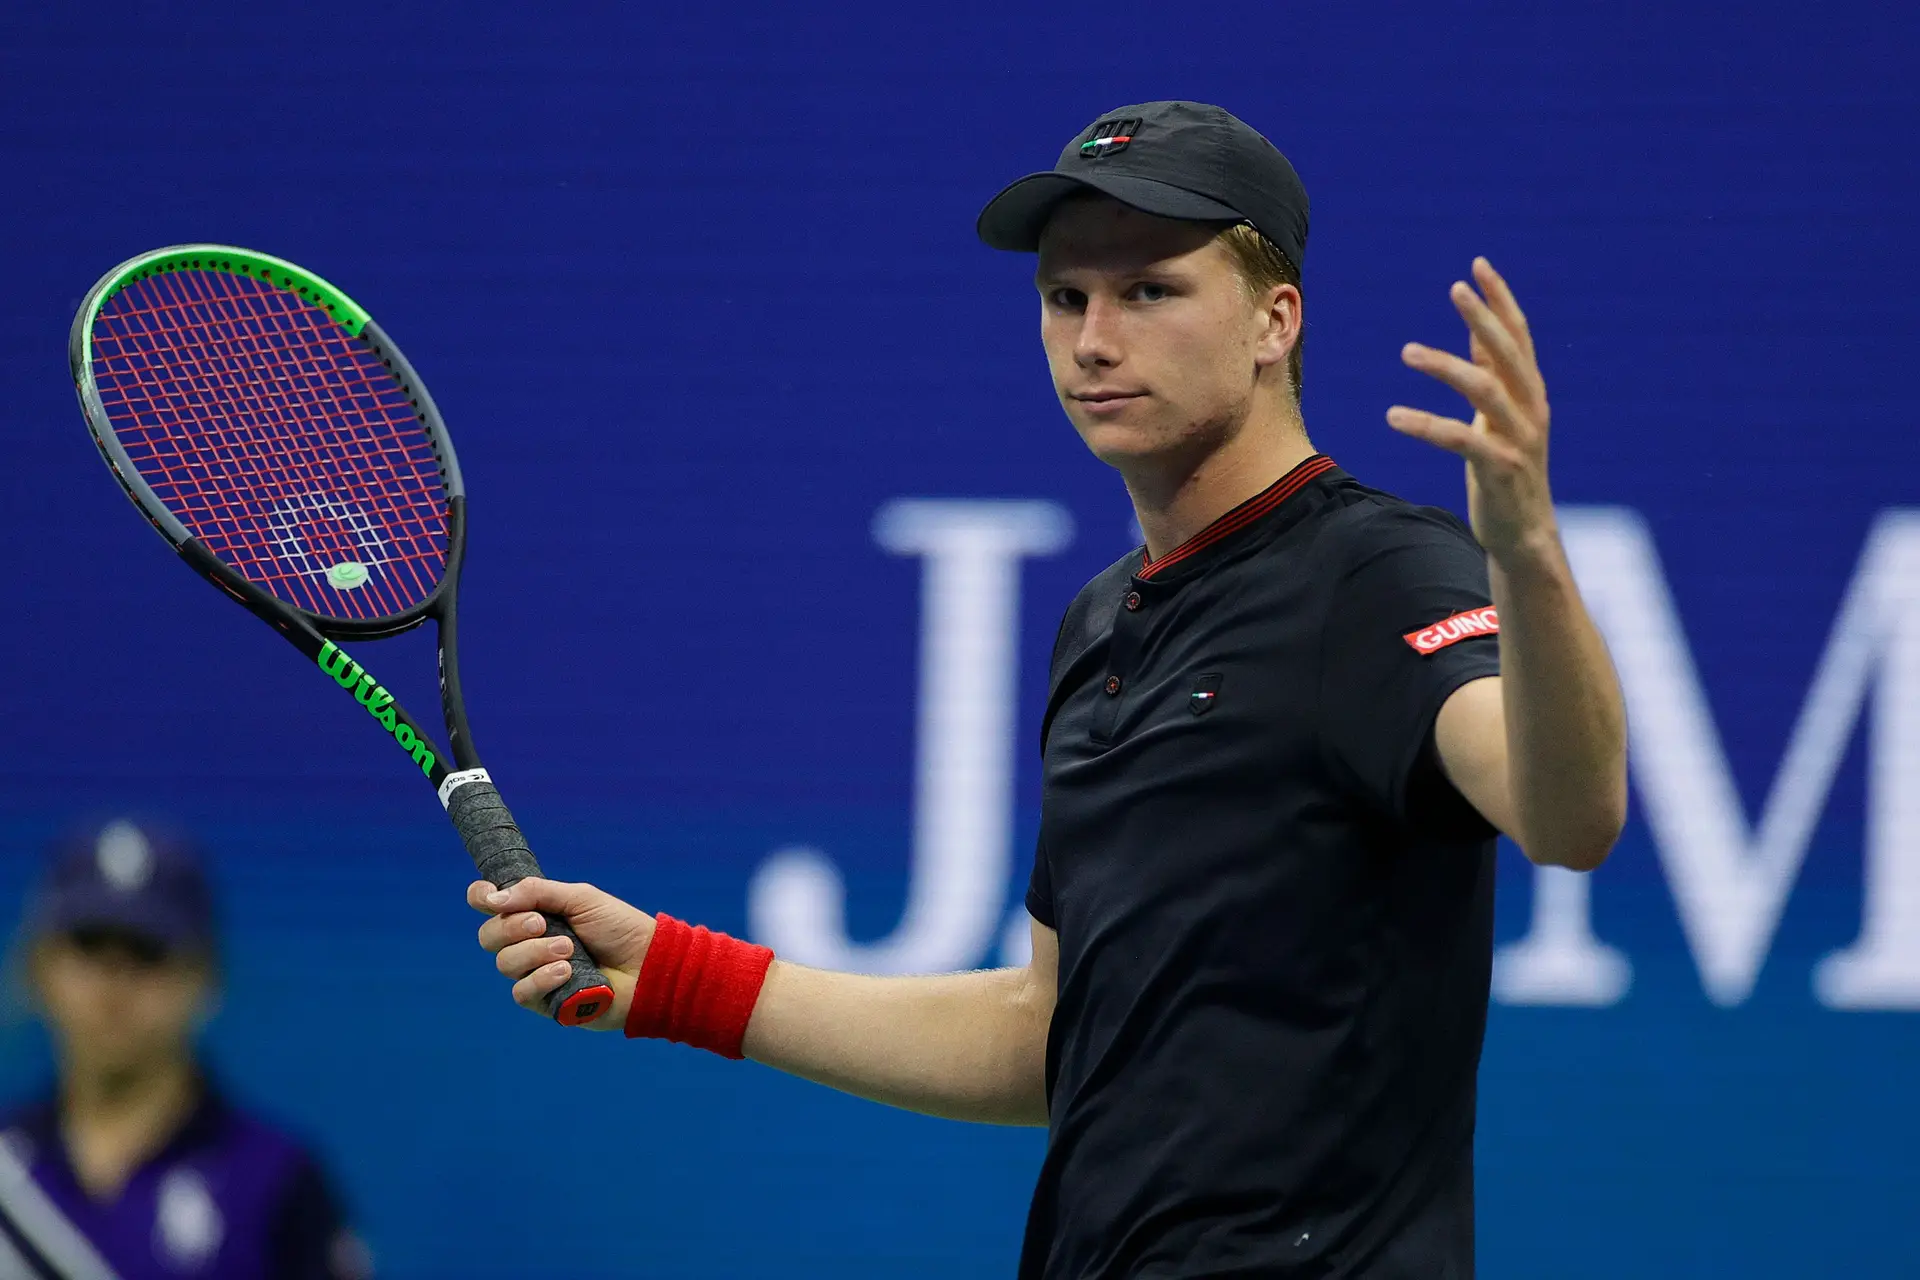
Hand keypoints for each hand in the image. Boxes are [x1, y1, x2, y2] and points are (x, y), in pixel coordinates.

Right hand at [468, 877, 654, 1029]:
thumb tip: (493, 897)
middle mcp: (530, 943)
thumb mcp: (580, 898)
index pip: (492, 906)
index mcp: (536, 914)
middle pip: (489, 936)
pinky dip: (542, 978)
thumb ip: (537, 893)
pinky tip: (567, 971)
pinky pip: (522, 992)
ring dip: (535, 952)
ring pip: (505, 963)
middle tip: (543, 923)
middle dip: (512, 927)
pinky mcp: (545, 1001)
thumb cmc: (619, 928)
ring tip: (570, 949)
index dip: (481, 898)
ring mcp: (536, 973)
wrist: (648, 964)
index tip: (487, 897)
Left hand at [1387, 258, 1556, 564]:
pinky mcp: (1499, 469)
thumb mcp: (1500, 417)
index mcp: (1531, 394)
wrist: (1523, 535)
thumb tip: (1479, 332)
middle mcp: (1531, 410)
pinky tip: (1393, 415)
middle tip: (1456, 287)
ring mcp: (1519, 439)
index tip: (1477, 266)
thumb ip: (1493, 375)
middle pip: (1508, 353)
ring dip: (1446, 366)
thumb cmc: (1507, 472)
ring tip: (1407, 352)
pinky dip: (1426, 425)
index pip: (1518, 337)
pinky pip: (1460, 440)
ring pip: (1485, 390)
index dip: (1500, 301)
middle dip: (1483, 317)